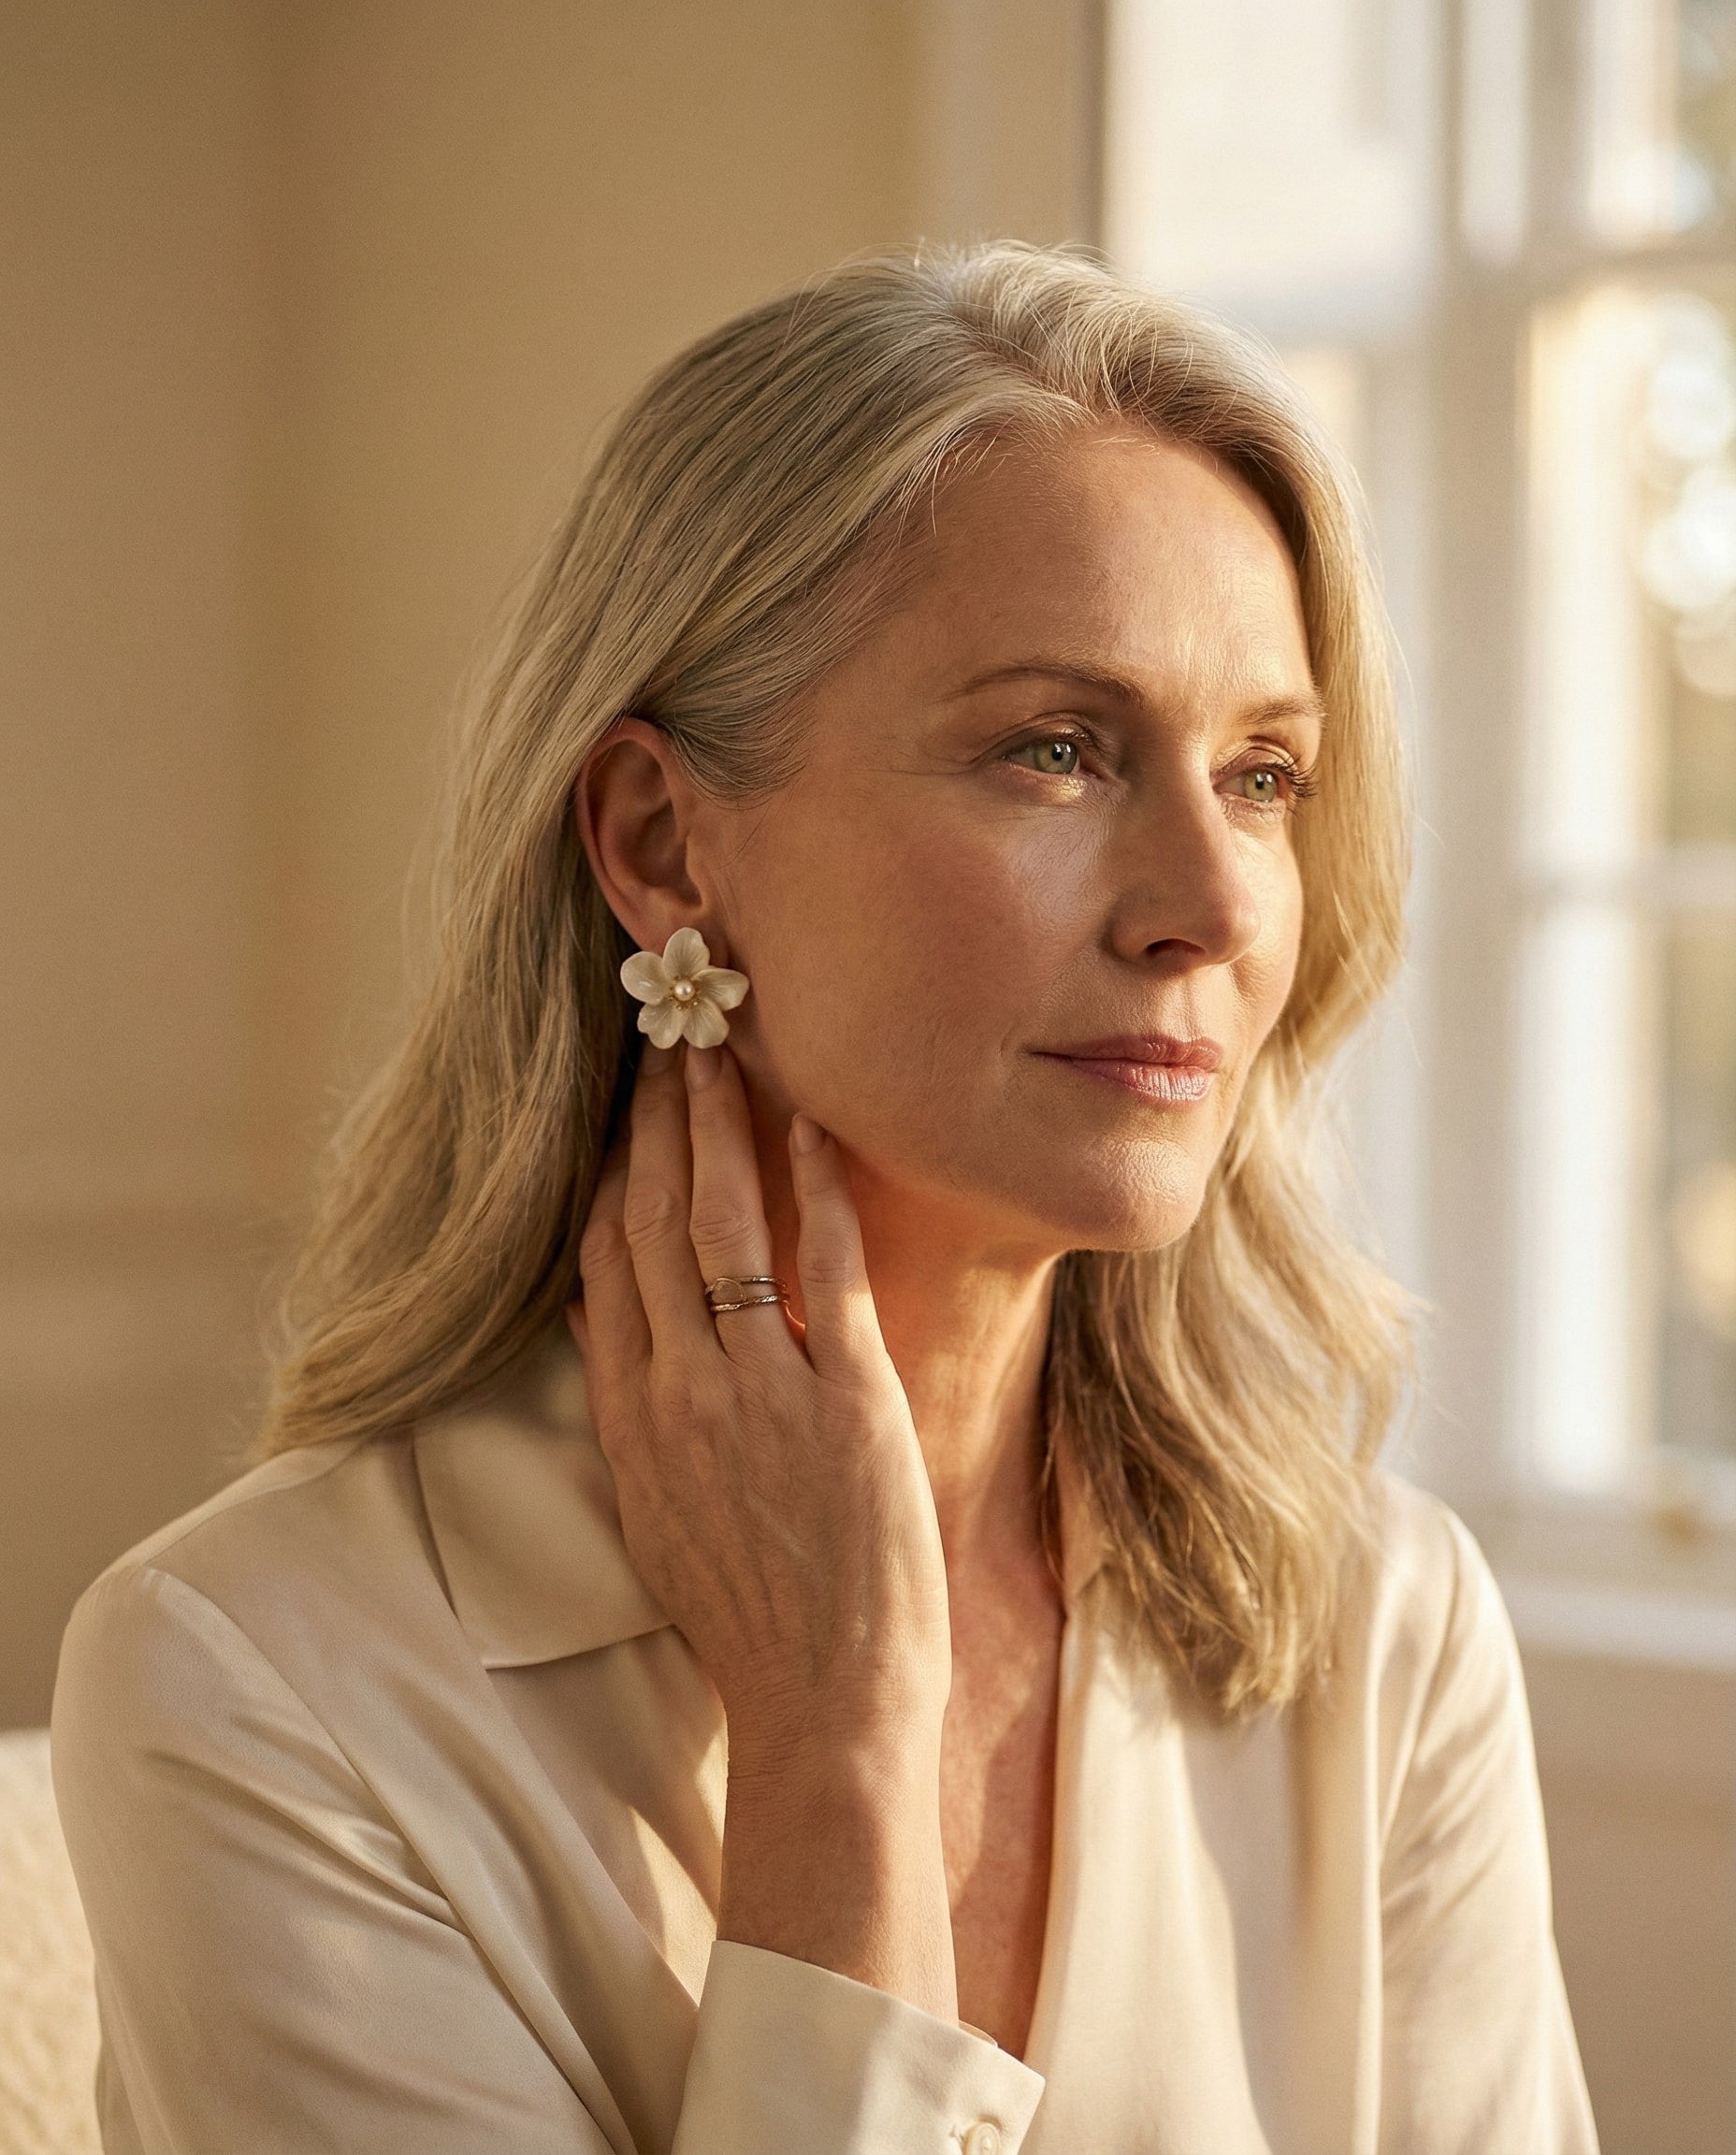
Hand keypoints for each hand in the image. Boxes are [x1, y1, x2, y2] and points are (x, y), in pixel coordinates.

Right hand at [569, 1039, 957, 2014]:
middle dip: (657, 1122)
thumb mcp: (660, 1519)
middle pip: (650, 1224)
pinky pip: (822, 1269)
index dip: (607, 1172)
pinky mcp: (844, 1401)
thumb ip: (639, 1419)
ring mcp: (757, 1393)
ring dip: (721, 1128)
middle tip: (668, 1040)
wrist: (821, 1712)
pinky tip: (813, 1129)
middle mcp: (678, 1394)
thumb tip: (614, 1330)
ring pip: (721, 1225)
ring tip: (725, 1051)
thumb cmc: (754, 1625)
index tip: (620, 1107)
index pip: (602, 1265)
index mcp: (632, 1423)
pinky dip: (815, 1190)